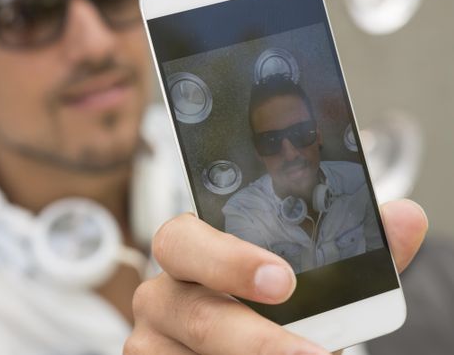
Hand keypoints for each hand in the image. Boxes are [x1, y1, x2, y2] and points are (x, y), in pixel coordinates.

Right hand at [124, 199, 427, 354]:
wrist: (254, 350)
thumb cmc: (274, 310)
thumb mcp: (307, 284)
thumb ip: (350, 251)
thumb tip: (405, 215)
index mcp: (190, 250)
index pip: (184, 238)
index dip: (228, 258)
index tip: (283, 280)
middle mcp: (162, 294)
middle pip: (189, 308)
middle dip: (252, 337)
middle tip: (309, 353)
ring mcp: (151, 341)